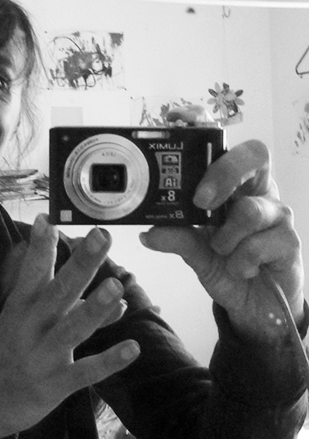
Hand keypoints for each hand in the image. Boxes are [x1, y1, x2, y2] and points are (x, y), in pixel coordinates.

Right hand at [0, 215, 139, 438]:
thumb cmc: (10, 353)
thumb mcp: (30, 324)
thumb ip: (75, 308)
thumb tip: (118, 297)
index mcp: (21, 307)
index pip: (32, 271)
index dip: (41, 246)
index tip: (49, 219)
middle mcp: (30, 326)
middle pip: (57, 292)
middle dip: (81, 264)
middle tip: (102, 237)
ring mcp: (42, 355)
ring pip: (71, 329)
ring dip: (94, 309)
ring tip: (116, 286)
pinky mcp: (53, 385)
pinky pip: (84, 372)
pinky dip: (108, 361)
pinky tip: (132, 348)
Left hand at [140, 139, 304, 339]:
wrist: (256, 306)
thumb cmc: (229, 267)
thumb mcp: (196, 253)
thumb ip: (177, 238)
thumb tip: (148, 232)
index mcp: (237, 185)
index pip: (231, 147)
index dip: (212, 132)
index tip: (184, 136)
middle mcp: (260, 192)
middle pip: (254, 155)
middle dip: (223, 174)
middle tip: (201, 202)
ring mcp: (279, 215)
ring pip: (251, 210)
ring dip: (225, 238)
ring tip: (221, 252)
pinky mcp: (291, 242)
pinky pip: (259, 246)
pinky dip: (240, 262)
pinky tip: (242, 270)